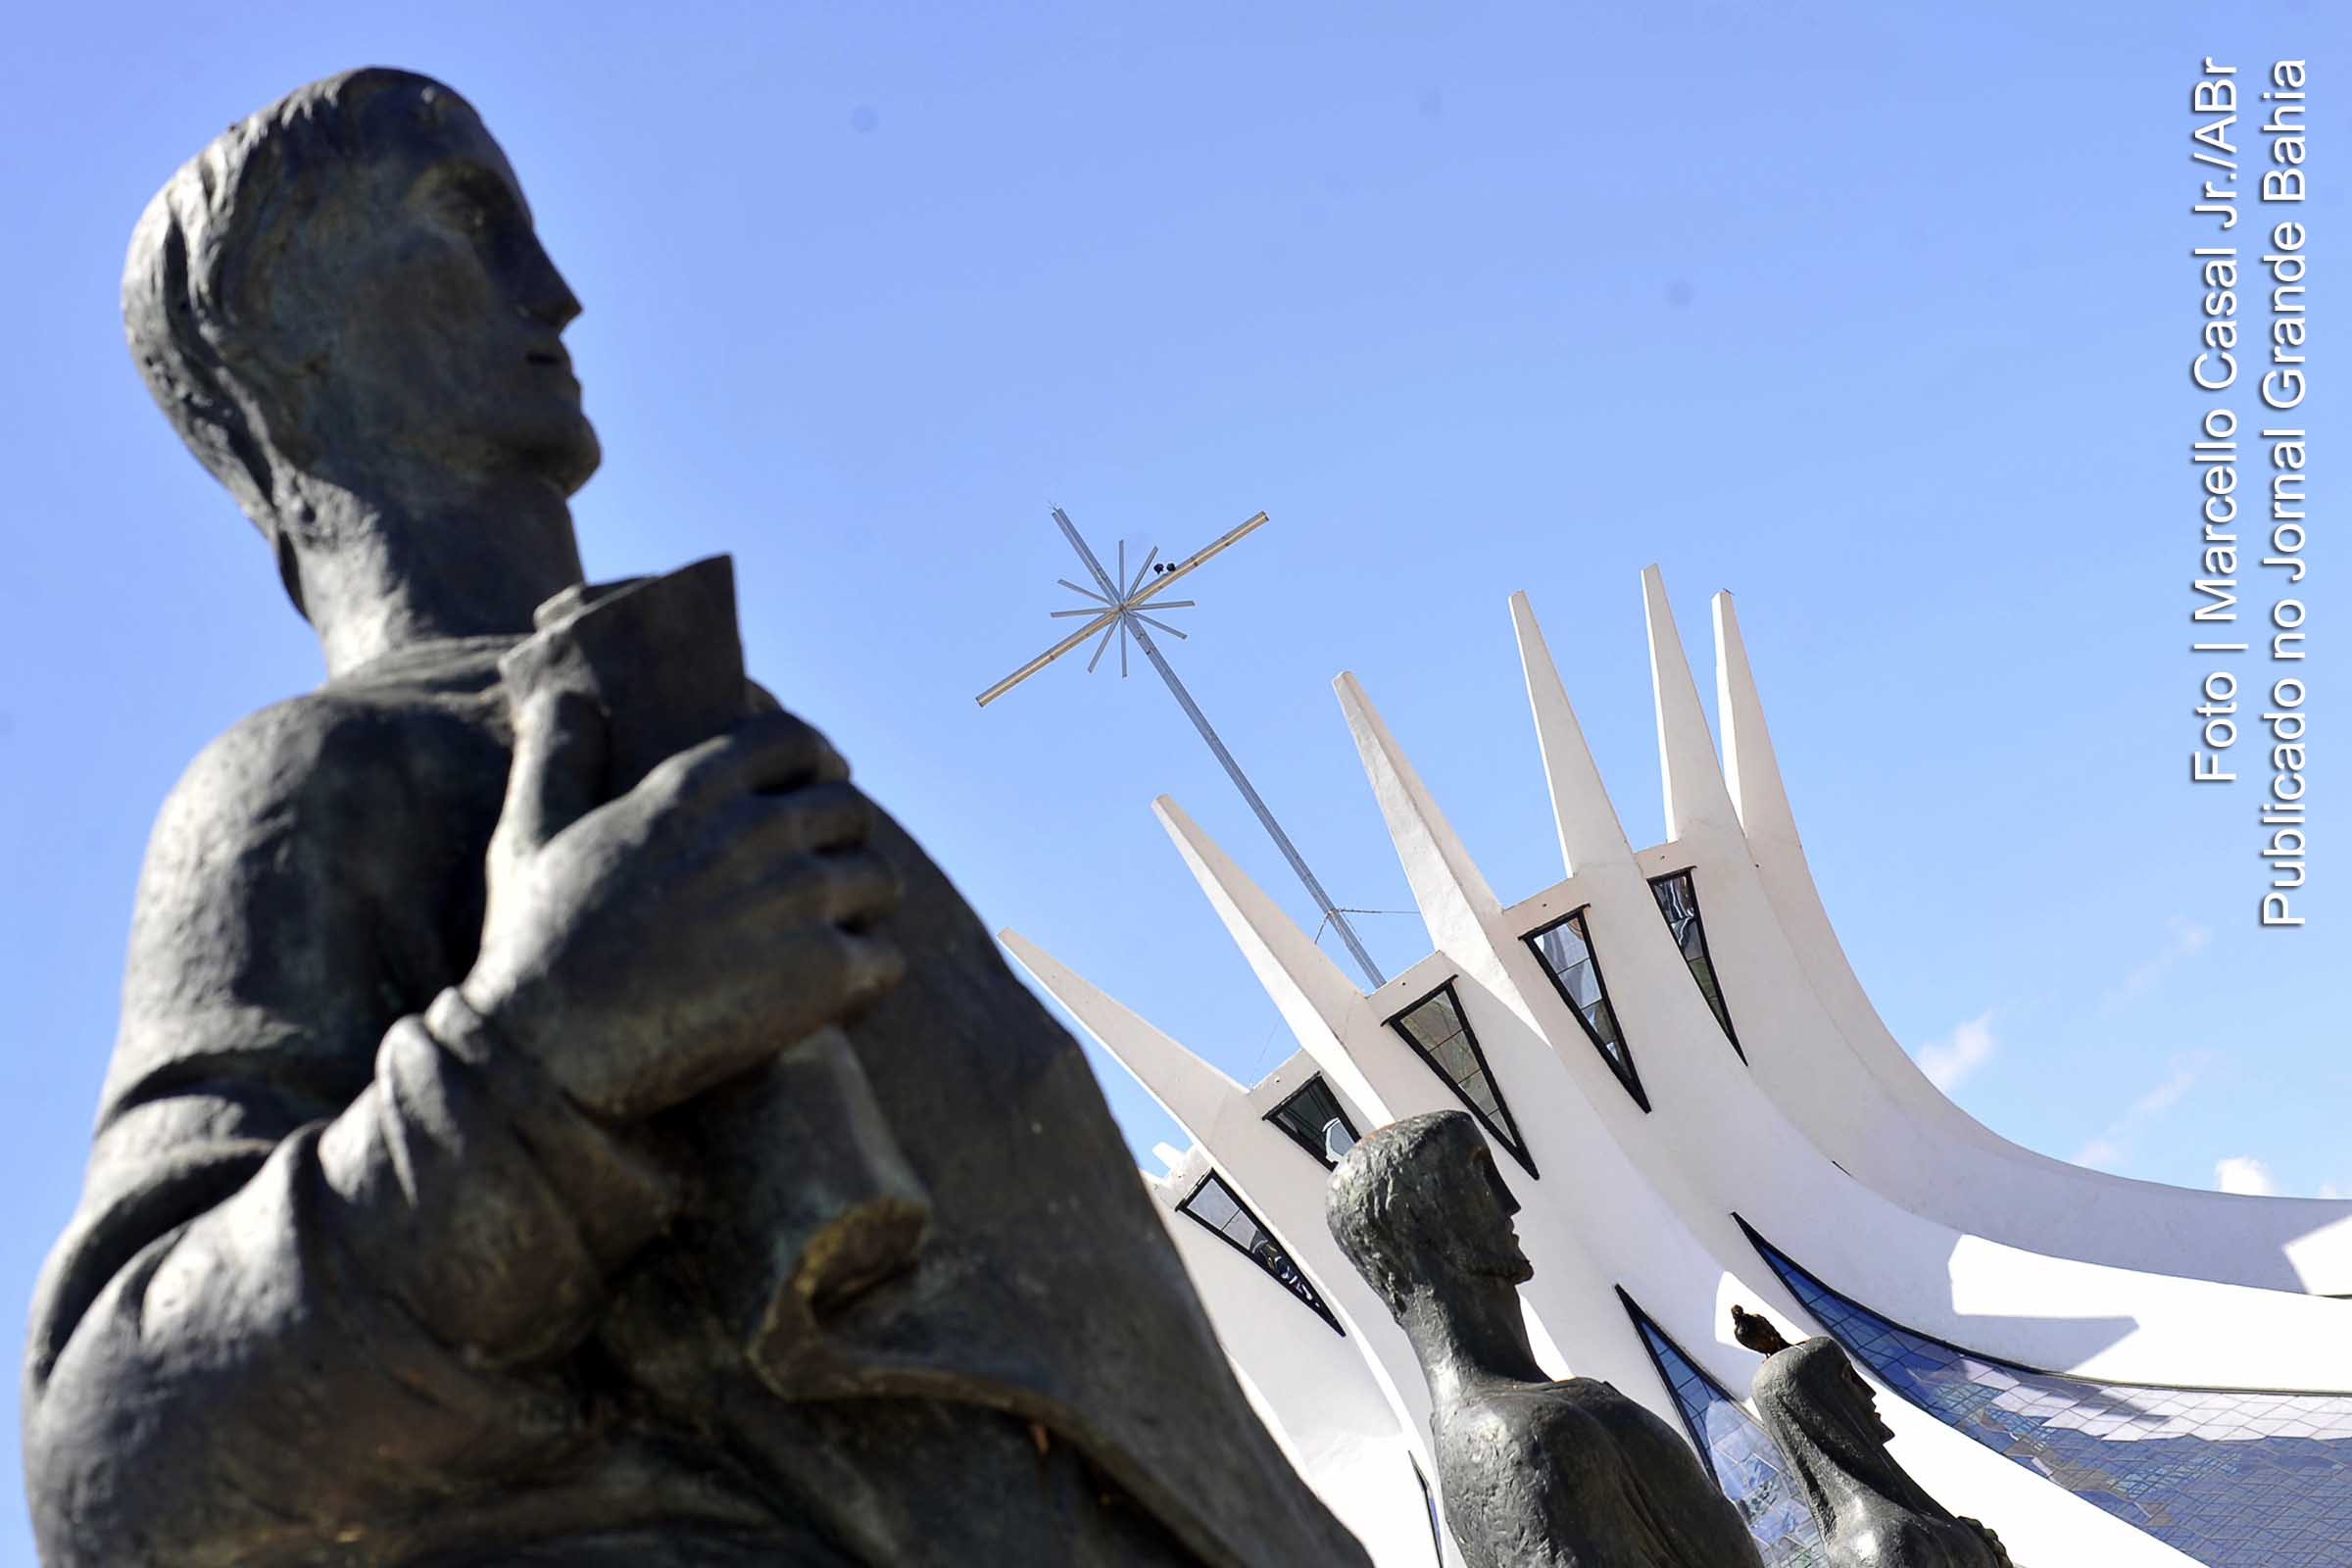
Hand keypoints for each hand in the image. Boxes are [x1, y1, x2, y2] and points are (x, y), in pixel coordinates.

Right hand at [461, 690, 902, 1120]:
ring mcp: (795, 899)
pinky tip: (841, 992)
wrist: (550, 1056)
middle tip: (825, 882)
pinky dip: (871, 975)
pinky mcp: (821, 973)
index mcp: (694, 788)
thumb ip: (555, 757)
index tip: (817, 789)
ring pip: (880, 880)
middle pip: (850, 810)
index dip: (815, 764)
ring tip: (835, 939)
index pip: (795, 741)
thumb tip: (564, 697)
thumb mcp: (528, 836)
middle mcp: (756, 831)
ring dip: (863, 909)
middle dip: (842, 843)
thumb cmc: (533, 950)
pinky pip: (888, 958)